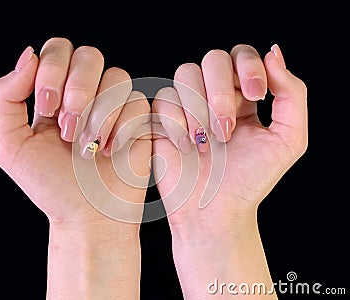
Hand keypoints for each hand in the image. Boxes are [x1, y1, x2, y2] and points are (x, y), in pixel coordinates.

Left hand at [0, 37, 150, 298]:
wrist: (89, 216)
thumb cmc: (51, 186)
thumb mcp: (10, 146)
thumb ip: (4, 98)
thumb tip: (28, 57)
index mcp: (56, 94)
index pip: (58, 50)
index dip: (53, 71)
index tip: (47, 108)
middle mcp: (88, 94)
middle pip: (90, 55)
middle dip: (79, 90)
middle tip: (68, 129)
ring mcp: (116, 106)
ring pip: (118, 77)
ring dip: (101, 114)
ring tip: (90, 147)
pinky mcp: (141, 121)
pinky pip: (139, 103)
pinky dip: (123, 127)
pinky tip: (112, 151)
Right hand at [152, 44, 306, 298]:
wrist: (213, 212)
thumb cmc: (249, 182)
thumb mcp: (287, 140)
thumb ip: (291, 94)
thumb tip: (273, 52)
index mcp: (243, 98)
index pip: (242, 56)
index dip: (248, 67)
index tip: (256, 96)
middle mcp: (213, 97)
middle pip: (212, 58)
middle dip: (219, 93)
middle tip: (226, 130)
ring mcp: (186, 107)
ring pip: (184, 73)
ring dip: (197, 108)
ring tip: (204, 143)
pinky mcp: (161, 120)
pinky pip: (162, 99)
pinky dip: (175, 123)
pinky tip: (185, 147)